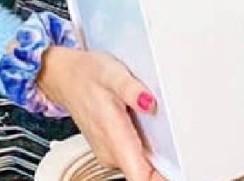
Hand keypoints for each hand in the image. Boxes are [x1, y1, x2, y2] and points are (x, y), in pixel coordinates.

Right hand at [38, 46, 166, 180]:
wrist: (64, 76)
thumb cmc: (87, 74)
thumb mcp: (112, 74)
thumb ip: (132, 89)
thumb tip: (150, 103)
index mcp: (115, 139)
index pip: (141, 178)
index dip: (162, 179)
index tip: (179, 172)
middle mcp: (111, 153)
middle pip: (146, 174)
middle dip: (165, 166)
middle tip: (176, 142)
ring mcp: (109, 153)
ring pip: (140, 167)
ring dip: (155, 156)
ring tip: (157, 128)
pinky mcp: (110, 149)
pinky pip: (133, 158)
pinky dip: (144, 148)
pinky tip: (144, 127)